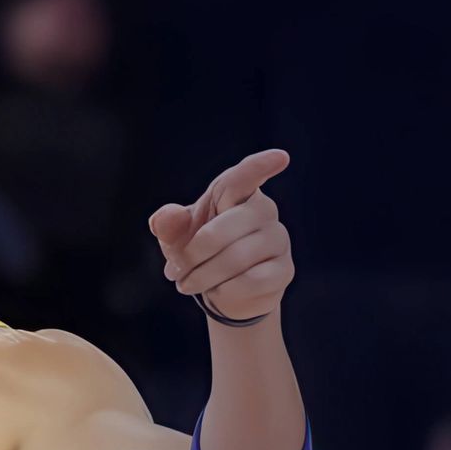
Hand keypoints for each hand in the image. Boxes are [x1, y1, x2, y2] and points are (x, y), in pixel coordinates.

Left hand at [148, 149, 293, 319]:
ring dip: (203, 276)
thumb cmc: (201, 253)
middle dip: (192, 255)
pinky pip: (252, 281)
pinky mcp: (284, 270)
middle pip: (223, 229)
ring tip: (189, 283)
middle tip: (175, 272)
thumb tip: (166, 218)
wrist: (224, 291)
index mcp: (236, 193)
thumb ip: (169, 224)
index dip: (262, 166)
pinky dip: (225, 291)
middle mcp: (264, 211)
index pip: (247, 175)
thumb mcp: (178, 237)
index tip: (280, 158)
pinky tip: (219, 290)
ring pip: (236, 258)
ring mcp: (278, 239)